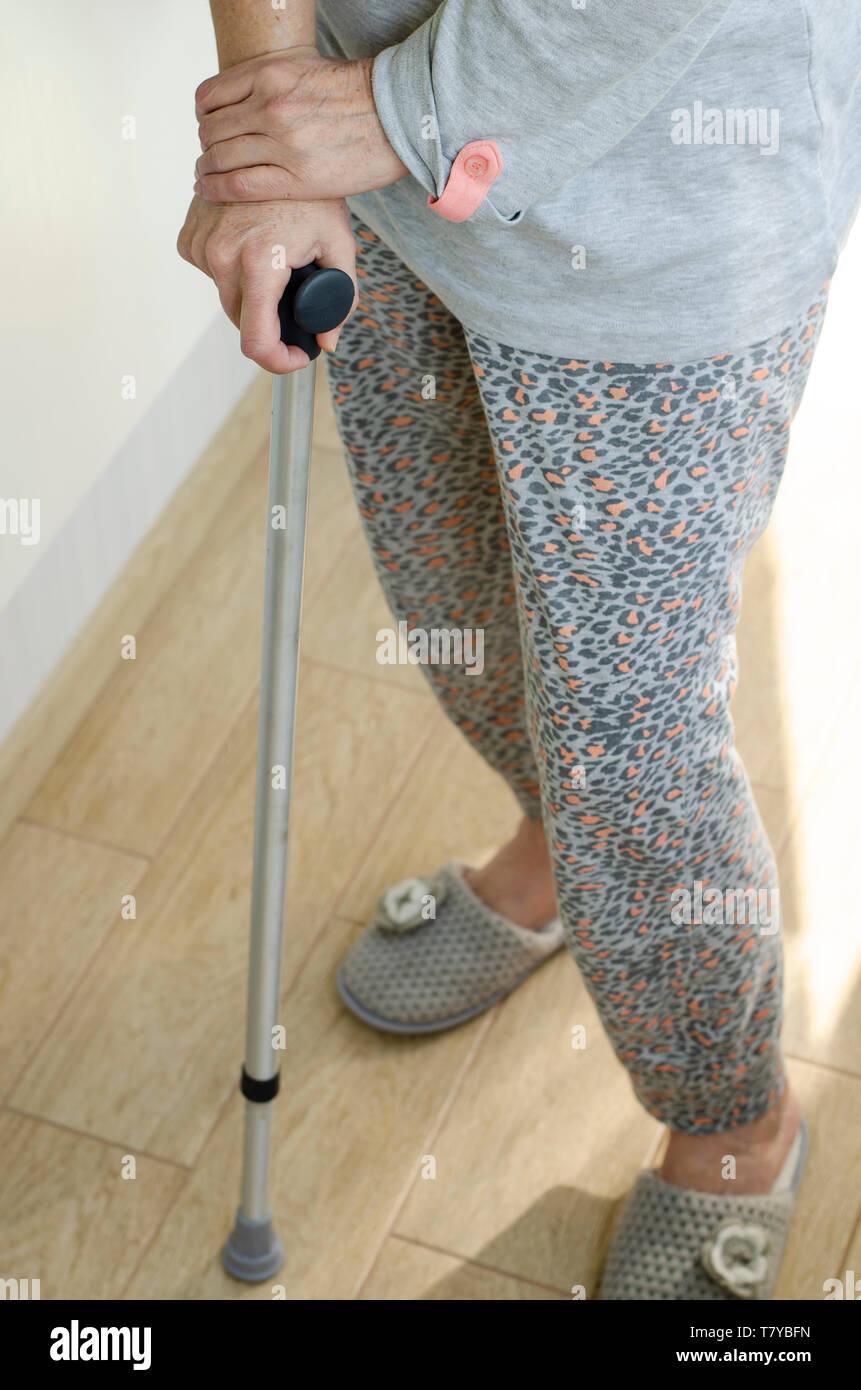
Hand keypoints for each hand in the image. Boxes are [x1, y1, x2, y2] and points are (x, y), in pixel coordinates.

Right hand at [176, 194, 356, 372]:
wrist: (274, 143)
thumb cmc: (311, 192)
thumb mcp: (338, 244)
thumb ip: (341, 298)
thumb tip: (327, 342)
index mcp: (259, 261)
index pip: (256, 341)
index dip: (279, 361)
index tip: (296, 356)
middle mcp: (222, 256)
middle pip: (244, 322)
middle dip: (271, 322)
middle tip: (296, 298)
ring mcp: (201, 246)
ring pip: (227, 299)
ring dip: (251, 295)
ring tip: (275, 261)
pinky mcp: (190, 238)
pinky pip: (211, 275)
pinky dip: (231, 273)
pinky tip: (251, 247)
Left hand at [193, 47, 408, 203]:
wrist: (397, 118)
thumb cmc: (358, 97)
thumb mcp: (307, 70)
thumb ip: (274, 84)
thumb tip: (251, 102)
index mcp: (270, 74)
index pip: (211, 96)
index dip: (202, 115)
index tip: (207, 126)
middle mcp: (270, 106)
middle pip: (212, 129)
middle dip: (205, 144)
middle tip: (208, 156)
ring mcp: (282, 143)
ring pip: (221, 158)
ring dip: (207, 168)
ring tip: (205, 175)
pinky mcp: (296, 179)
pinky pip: (238, 185)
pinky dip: (215, 189)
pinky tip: (206, 190)